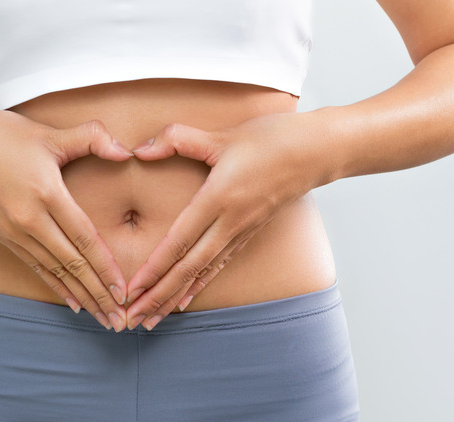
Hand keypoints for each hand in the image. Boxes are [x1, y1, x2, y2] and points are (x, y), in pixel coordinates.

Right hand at [0, 110, 132, 331]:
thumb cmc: (2, 135)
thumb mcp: (49, 133)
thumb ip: (92, 137)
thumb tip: (126, 150)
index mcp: (46, 193)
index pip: (83, 238)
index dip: (106, 267)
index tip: (124, 291)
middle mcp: (30, 220)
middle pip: (72, 264)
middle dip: (99, 294)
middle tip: (120, 321)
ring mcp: (14, 232)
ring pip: (55, 272)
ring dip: (81, 296)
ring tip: (103, 318)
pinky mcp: (4, 237)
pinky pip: (36, 267)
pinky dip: (57, 286)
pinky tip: (73, 303)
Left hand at [125, 112, 334, 329]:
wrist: (320, 150)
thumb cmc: (273, 138)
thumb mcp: (222, 135)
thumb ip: (177, 139)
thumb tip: (139, 149)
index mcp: (219, 199)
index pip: (180, 242)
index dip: (154, 268)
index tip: (133, 290)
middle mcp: (230, 223)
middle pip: (188, 268)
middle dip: (158, 296)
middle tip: (133, 319)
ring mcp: (242, 231)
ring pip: (202, 272)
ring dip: (175, 297)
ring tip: (152, 319)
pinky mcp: (250, 232)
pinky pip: (220, 265)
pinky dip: (200, 284)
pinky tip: (185, 299)